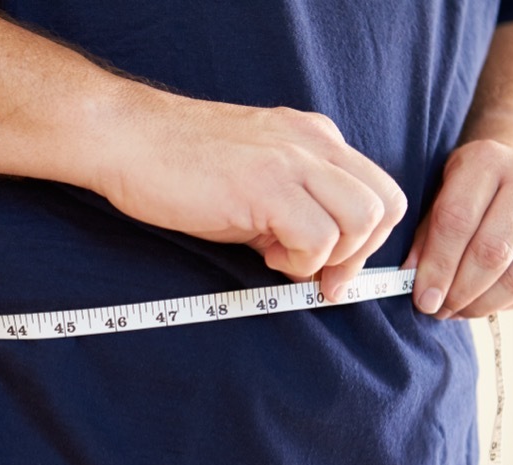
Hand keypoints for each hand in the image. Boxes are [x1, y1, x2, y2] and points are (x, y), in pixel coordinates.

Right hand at [91, 93, 406, 300]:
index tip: (332, 270)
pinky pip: (318, 238)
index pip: (379, 191)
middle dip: (359, 255)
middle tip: (318, 277)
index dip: (367, 241)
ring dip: (327, 257)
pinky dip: (298, 262)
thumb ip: (291, 208)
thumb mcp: (253, 180)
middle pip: (385, 206)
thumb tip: (316, 260)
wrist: (127, 139)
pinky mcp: (267, 185)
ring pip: (362, 221)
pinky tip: (262, 255)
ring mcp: (292, 161)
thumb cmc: (179, 165)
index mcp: (314, 139)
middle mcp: (313, 143)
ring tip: (280, 257)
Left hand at [406, 137, 512, 318]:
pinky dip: (509, 306)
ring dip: (483, 305)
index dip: (437, 267)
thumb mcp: (439, 196)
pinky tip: (487, 302)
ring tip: (460, 310)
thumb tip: (420, 289)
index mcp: (487, 160)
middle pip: (493, 252)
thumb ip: (425, 239)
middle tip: (439, 309)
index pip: (457, 221)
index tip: (423, 299)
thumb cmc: (471, 191)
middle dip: (460, 291)